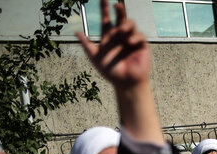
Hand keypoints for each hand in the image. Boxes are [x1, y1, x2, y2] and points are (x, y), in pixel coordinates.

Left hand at [77, 0, 161, 144]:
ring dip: (126, 24)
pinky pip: (140, 35)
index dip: (104, 9)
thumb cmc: (111, 72)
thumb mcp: (96, 58)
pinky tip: (129, 42)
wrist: (126, 83)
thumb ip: (87, 45)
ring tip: (121, 30)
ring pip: (131, 24)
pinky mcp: (141, 45)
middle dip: (119, 10)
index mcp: (109, 37)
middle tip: (116, 4)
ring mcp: (131, 40)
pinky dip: (135, 36)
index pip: (107, 20)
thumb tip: (75, 32)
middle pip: (120, 18)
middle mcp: (121, 36)